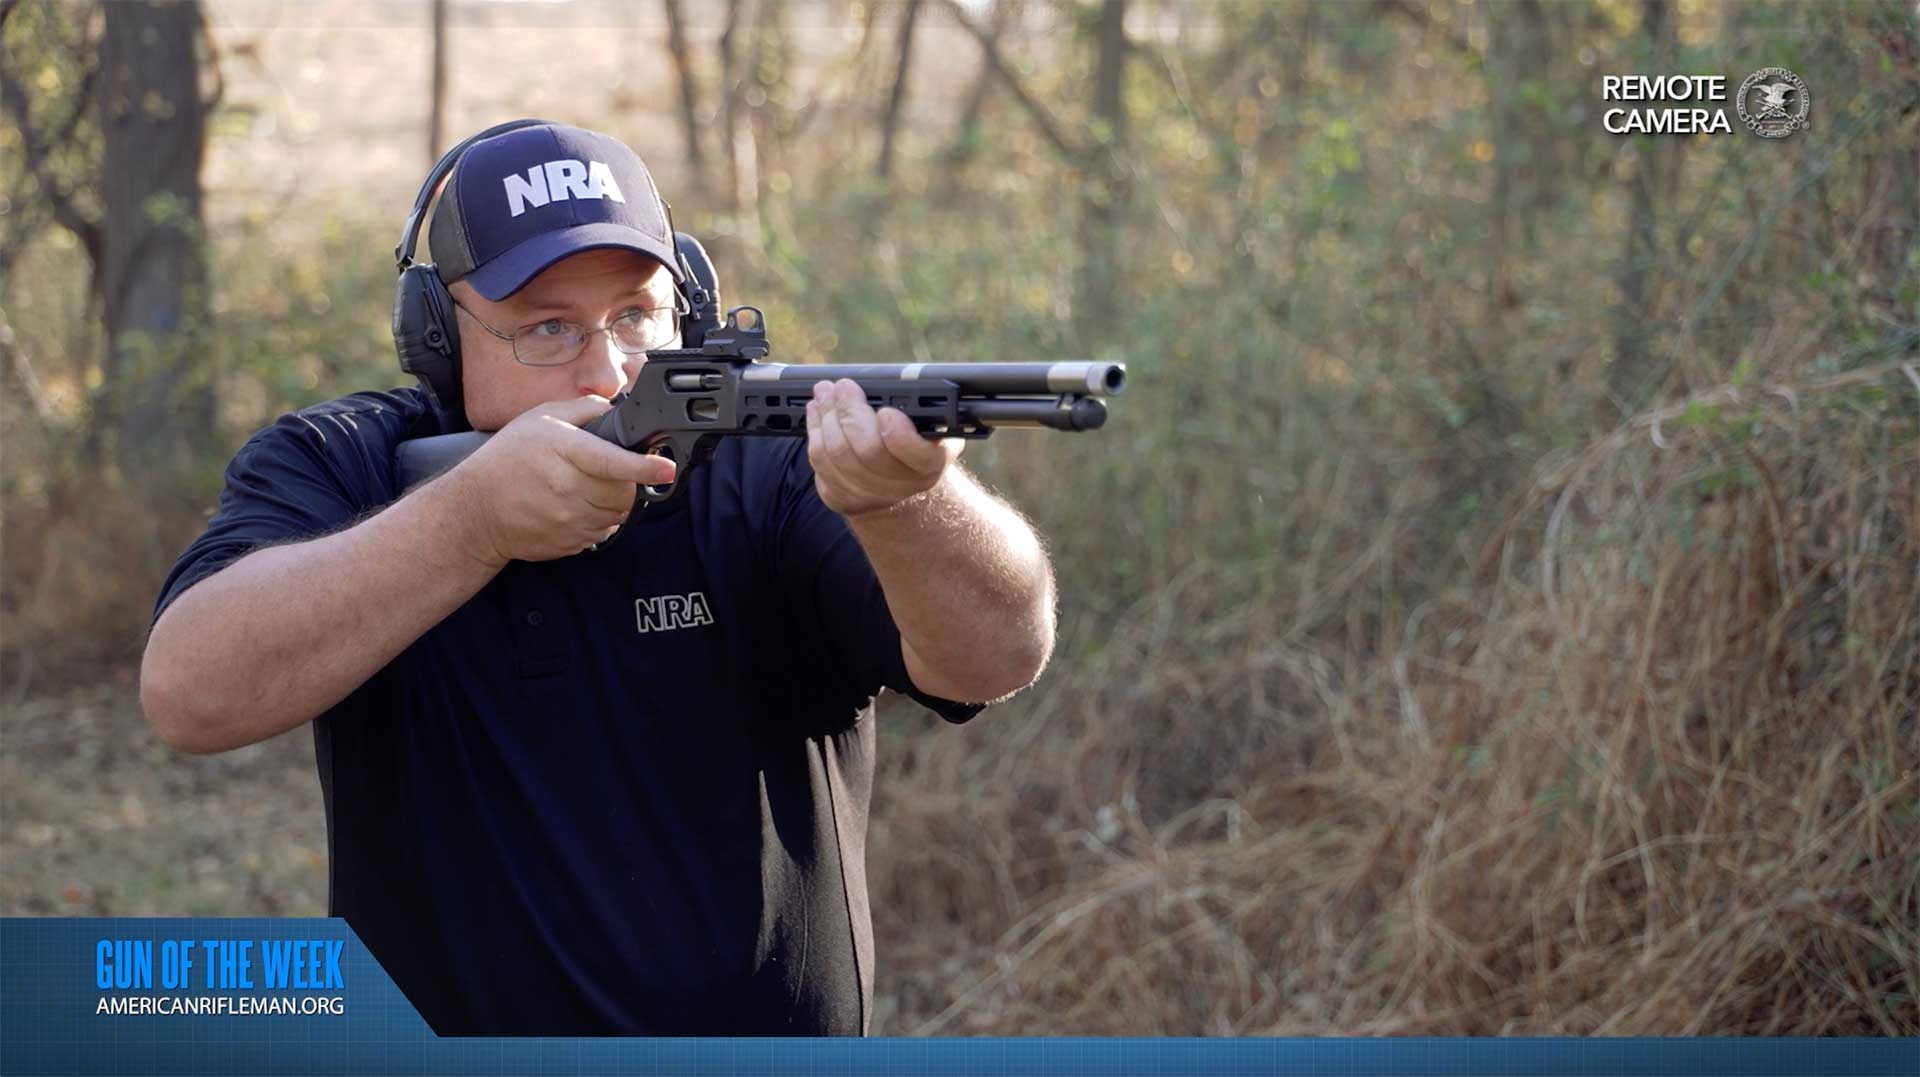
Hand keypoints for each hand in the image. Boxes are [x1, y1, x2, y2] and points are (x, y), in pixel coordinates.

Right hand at [448, 395, 676, 563]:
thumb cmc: (507, 459)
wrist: (474, 511)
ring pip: (618, 514)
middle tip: (613, 471)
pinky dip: (600, 519)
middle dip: (629, 482)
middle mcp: (567, 488)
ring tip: (590, 487)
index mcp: (563, 452)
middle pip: (624, 492)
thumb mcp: (540, 419)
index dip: (644, 466)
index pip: (612, 462)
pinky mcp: (569, 543)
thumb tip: (617, 407)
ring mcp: (568, 520)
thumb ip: (582, 410)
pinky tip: (578, 506)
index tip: (666, 468)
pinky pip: (603, 532)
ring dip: (615, 502)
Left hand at [805, 378, 962, 517]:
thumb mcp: (930, 422)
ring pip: (838, 453)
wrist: (898, 480)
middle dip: (850, 410)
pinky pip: (820, 464)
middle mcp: (903, 485)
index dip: (899, 434)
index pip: (918, 454)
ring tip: (825, 392)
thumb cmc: (914, 438)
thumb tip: (890, 382)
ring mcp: (870, 496)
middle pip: (869, 449)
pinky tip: (816, 412)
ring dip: (827, 416)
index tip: (886, 412)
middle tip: (844, 386)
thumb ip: (919, 406)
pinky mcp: (842, 498)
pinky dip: (814, 431)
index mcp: (931, 462)